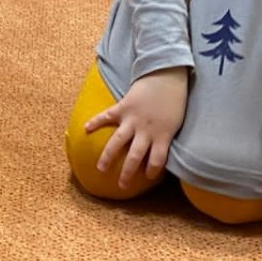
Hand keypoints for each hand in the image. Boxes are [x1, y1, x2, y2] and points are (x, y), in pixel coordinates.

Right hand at [85, 67, 188, 188]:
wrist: (166, 74)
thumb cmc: (175, 99)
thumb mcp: (176, 121)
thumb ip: (166, 135)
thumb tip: (162, 147)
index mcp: (163, 135)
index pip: (157, 161)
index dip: (152, 170)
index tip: (147, 175)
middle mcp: (146, 131)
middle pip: (135, 157)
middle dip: (127, 173)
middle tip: (121, 186)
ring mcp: (132, 119)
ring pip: (117, 143)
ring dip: (107, 156)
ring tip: (100, 168)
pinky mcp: (123, 107)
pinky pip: (106, 117)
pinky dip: (95, 122)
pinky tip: (85, 129)